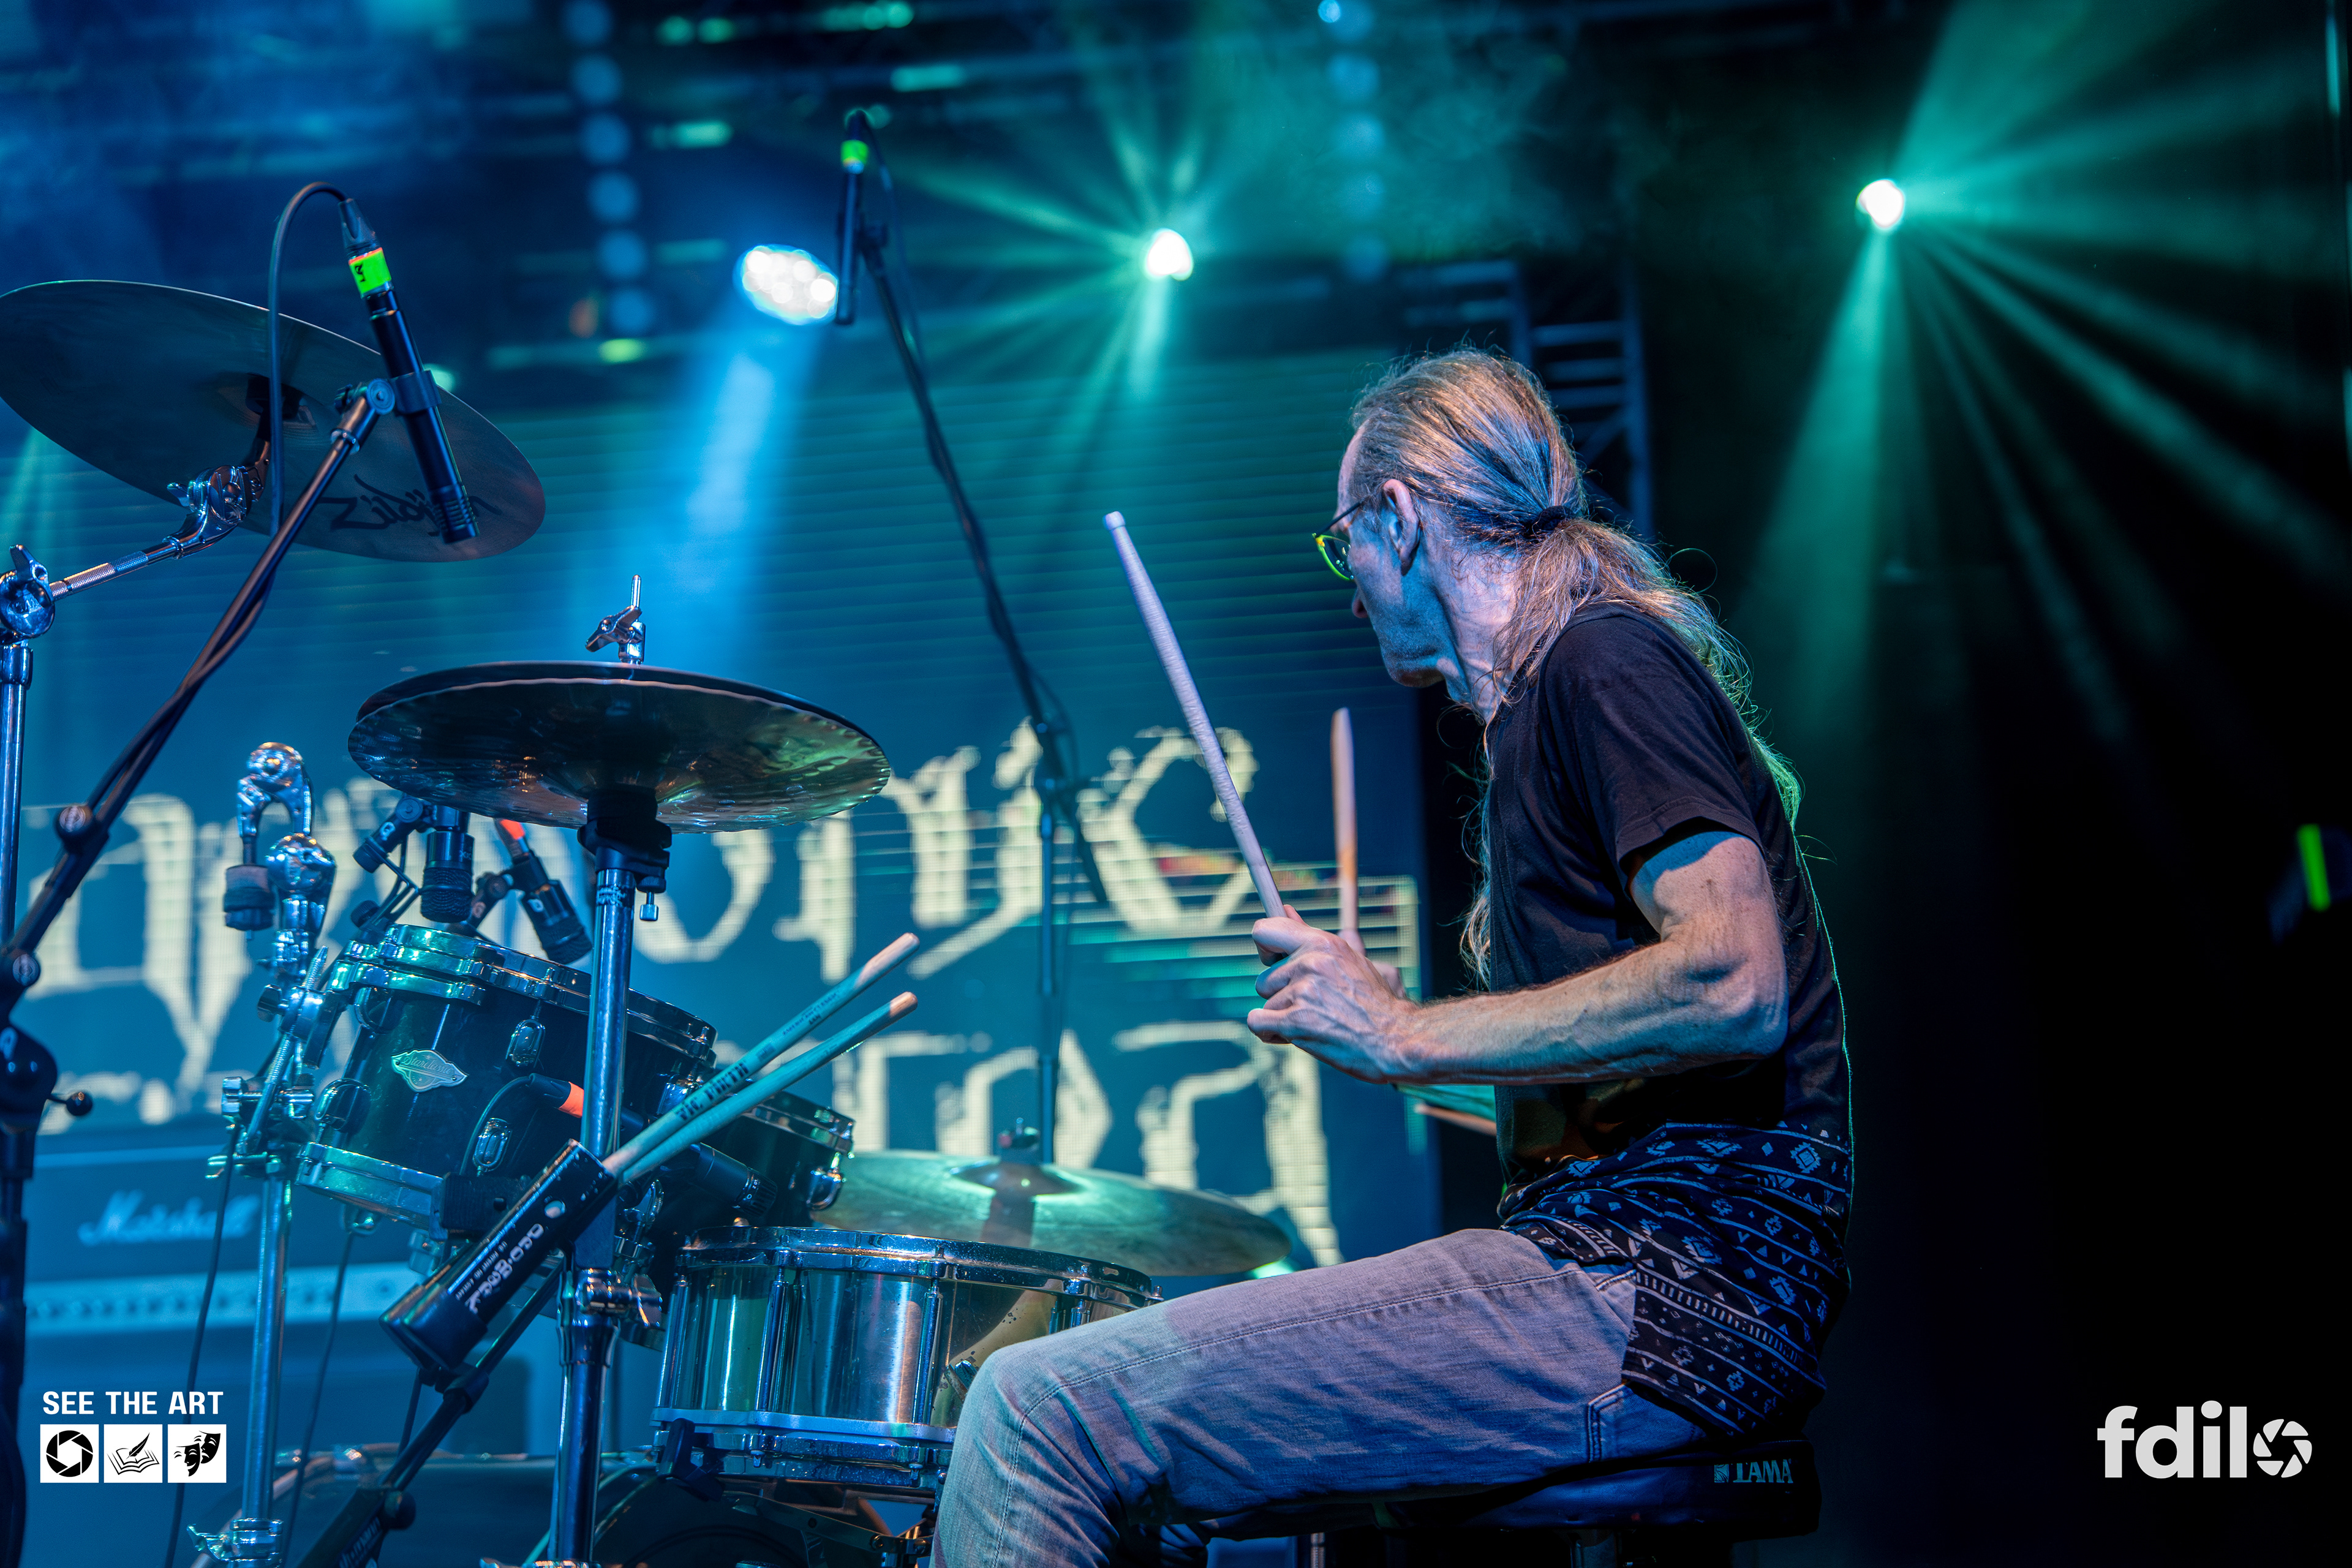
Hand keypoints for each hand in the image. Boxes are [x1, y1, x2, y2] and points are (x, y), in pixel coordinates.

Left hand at [1246, 905, 1420, 1081]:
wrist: (1396, 1038)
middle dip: (1282, 995)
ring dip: (1284, 1018)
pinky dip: (1271, 1034)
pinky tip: (1295, 1036)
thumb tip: (1286, 909)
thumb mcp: (1349, 960)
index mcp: (1323, 943)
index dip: (1265, 948)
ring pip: (1267, 1004)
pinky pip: (1257, 1023)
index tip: (1275, 961)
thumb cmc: (1375, 1003)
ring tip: (1316, 1022)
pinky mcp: (1295, 1021)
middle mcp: (1310, 962)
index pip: (1265, 930)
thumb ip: (1312, 938)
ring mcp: (1302, 991)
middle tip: (1311, 1005)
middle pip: (1264, 978)